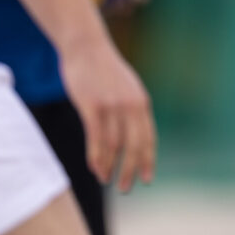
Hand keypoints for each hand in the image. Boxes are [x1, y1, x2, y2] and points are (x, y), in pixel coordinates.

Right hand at [60, 36, 155, 191]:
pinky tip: (95, 168)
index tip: (146, 179)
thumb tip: (134, 134)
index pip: (148, 138)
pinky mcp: (91, 105)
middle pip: (134, 146)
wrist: (86, 46)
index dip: (147, 160)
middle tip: (126, 188)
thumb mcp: (126, 88)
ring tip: (107, 180)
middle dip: (130, 170)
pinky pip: (95, 137)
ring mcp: (111, 105)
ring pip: (113, 145)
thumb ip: (132, 109)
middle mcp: (130, 105)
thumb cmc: (104, 70)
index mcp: (141, 103)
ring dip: (110, 166)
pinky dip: (96, 156)